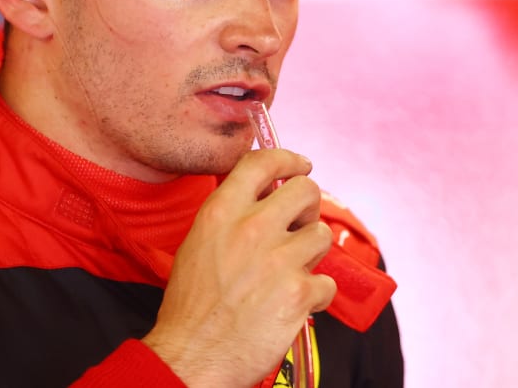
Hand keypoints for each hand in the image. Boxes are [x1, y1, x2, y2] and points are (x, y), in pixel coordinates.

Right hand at [142, 148, 336, 387]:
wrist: (191, 357)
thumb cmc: (191, 308)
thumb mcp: (198, 244)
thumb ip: (231, 217)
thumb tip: (263, 199)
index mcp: (222, 213)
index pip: (263, 162)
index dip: (289, 159)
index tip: (301, 165)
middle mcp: (252, 229)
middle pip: (306, 189)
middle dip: (308, 207)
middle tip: (299, 226)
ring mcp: (279, 260)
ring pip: (321, 234)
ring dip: (312, 254)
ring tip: (290, 273)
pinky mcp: (299, 293)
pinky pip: (327, 281)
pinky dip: (315, 295)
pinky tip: (293, 304)